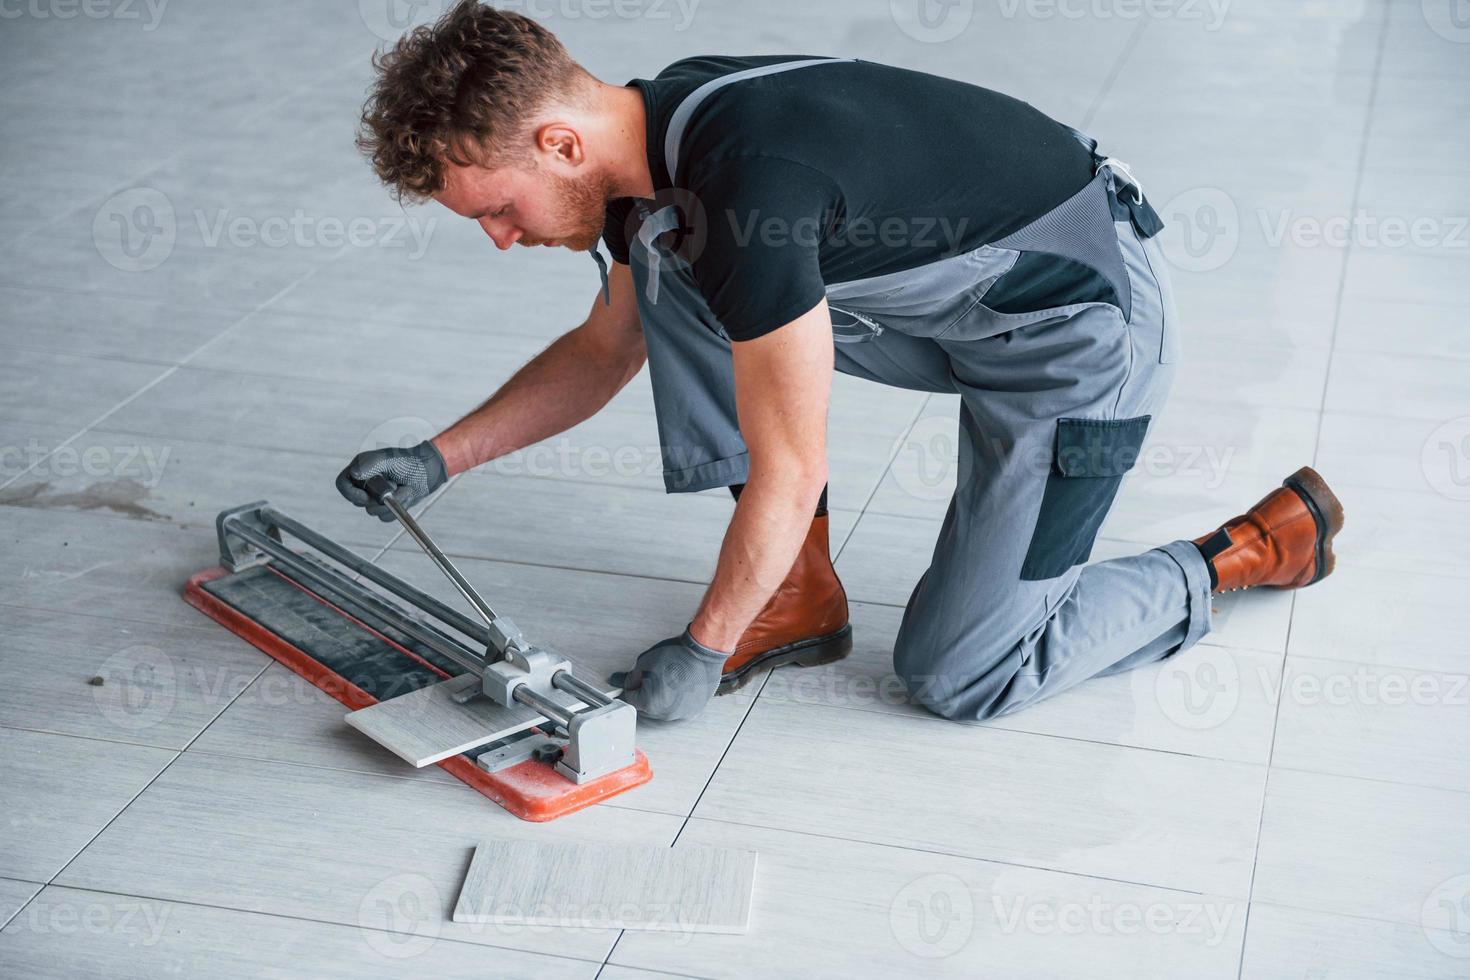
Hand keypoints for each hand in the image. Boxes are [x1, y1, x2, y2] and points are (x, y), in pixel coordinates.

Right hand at [335, 440, 447, 520]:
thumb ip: (371, 464)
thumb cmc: (411, 461)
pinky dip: (398, 509)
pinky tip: (406, 496)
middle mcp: (366, 483)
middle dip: (378, 498)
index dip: (350, 494)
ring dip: (392, 502)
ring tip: (404, 488)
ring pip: (373, 511)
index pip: (342, 484)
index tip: (366, 497)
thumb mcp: (390, 459)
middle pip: (357, 501)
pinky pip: (385, 517)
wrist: (430, 472)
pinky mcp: (386, 506)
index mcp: (361, 468)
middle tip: (395, 484)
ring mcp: (376, 495)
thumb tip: (353, 474)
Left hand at [610, 628, 729, 721]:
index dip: (631, 686)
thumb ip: (629, 677)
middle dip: (645, 694)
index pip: (631, 699)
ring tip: (667, 680)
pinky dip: (675, 701)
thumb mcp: (644, 662)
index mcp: (649, 703)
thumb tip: (617, 681)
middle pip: (646, 708)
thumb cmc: (677, 655)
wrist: (702, 652)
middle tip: (651, 678)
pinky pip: (678, 710)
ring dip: (660, 699)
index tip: (635, 680)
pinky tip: (677, 686)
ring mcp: (681, 714)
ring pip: (662, 710)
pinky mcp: (693, 711)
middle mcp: (665, 714)